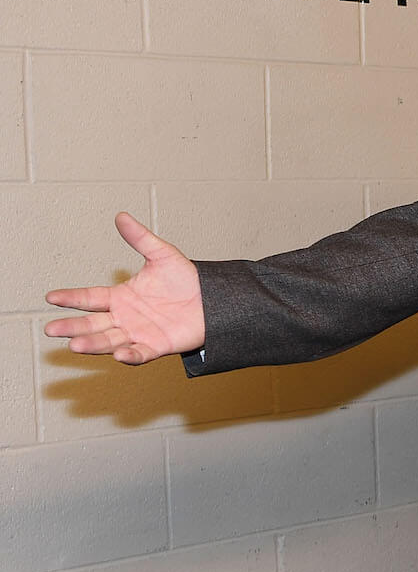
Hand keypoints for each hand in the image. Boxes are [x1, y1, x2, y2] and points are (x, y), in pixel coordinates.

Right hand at [44, 212, 205, 364]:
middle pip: (93, 324)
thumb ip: (140, 238)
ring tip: (75, 344)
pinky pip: (140, 353)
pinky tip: (119, 354)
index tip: (51, 297)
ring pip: (110, 340)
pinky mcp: (156, 346)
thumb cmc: (186, 279)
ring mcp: (138, 333)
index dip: (71, 298)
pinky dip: (130, 355)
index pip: (90, 297)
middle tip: (51, 329)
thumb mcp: (162, 255)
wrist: (213, 299)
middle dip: (73, 327)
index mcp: (121, 296)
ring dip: (93, 344)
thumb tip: (122, 216)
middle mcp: (125, 317)